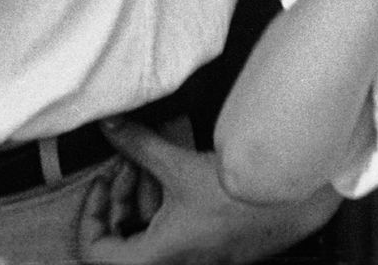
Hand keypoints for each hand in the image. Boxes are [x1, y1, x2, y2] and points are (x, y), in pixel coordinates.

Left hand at [77, 121, 329, 261]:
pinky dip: (161, 205)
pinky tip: (173, 176)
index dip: (90, 217)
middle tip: (127, 164)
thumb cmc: (237, 195)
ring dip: (141, 198)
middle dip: (119, 198)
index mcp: (156, 258)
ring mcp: (185, 260)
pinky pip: (167, 233)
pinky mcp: (201, 251)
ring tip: (152, 164)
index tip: (101, 183)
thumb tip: (110, 126)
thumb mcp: (179, 165)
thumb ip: (138, 145)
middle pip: (121, 242)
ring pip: (145, 236)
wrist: (287, 204)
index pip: (97, 255)